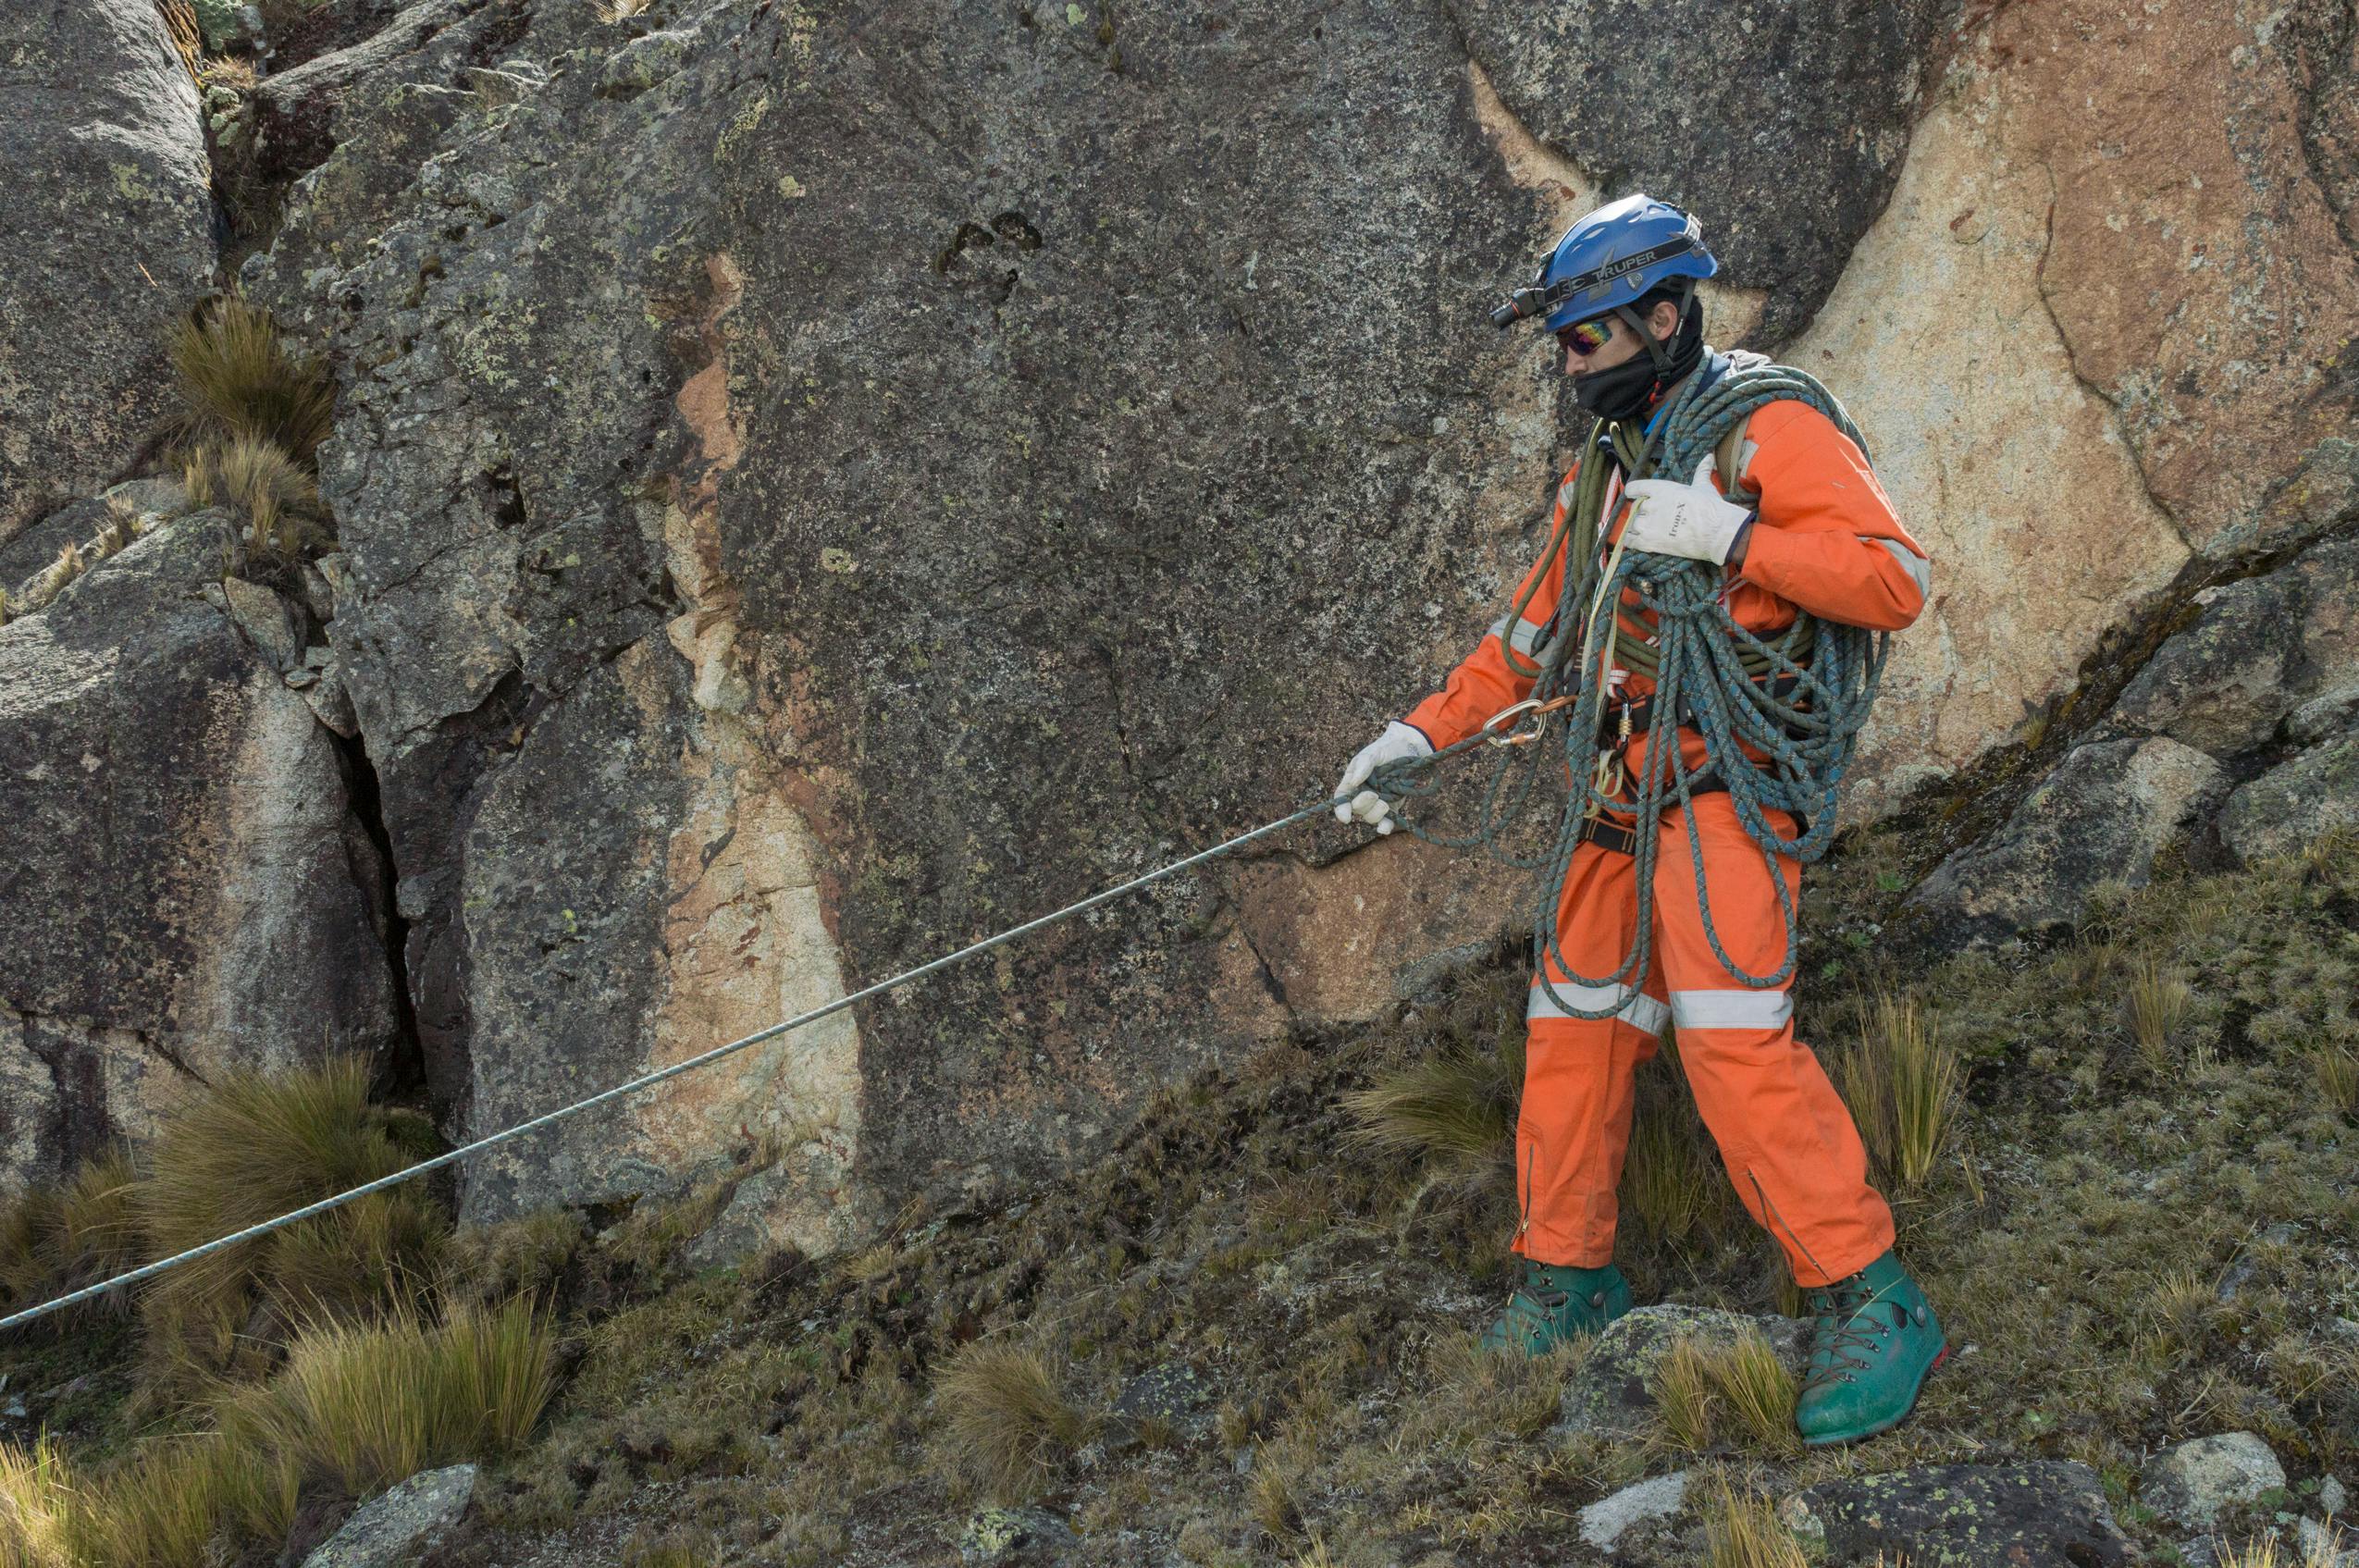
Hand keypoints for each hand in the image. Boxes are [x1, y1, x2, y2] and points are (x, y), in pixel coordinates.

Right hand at [1333, 720, 1431, 833]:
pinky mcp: (1393, 807)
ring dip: (1376, 814)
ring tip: (1385, 804)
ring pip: (1371, 817)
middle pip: (1357, 809)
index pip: (1342, 798)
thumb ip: (1363, 765)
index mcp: (1352, 783)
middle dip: (1363, 805)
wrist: (1407, 750)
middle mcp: (1363, 795)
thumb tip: (1355, 782)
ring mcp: (1378, 802)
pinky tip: (1385, 828)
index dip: (1341, 810)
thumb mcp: (1372, 753)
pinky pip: (1386, 822)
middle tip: (1374, 795)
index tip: (1346, 817)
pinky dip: (1385, 827)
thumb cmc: (1385, 750)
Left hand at [1619, 455, 1753, 564]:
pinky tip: (1637, 541)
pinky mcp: (1649, 543)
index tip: (1634, 495)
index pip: (1634, 487)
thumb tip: (1709, 456)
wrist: (1715, 532)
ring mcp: (1648, 525)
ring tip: (1649, 530)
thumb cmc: (1710, 507)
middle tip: (1653, 517)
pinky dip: (1631, 540)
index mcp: (1660, 489)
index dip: (1633, 492)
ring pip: (1632, 524)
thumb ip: (1701, 471)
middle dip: (1642, 512)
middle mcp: (1650, 505)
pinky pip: (1629, 541)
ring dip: (1637, 527)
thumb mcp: (1703, 486)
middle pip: (1635, 508)